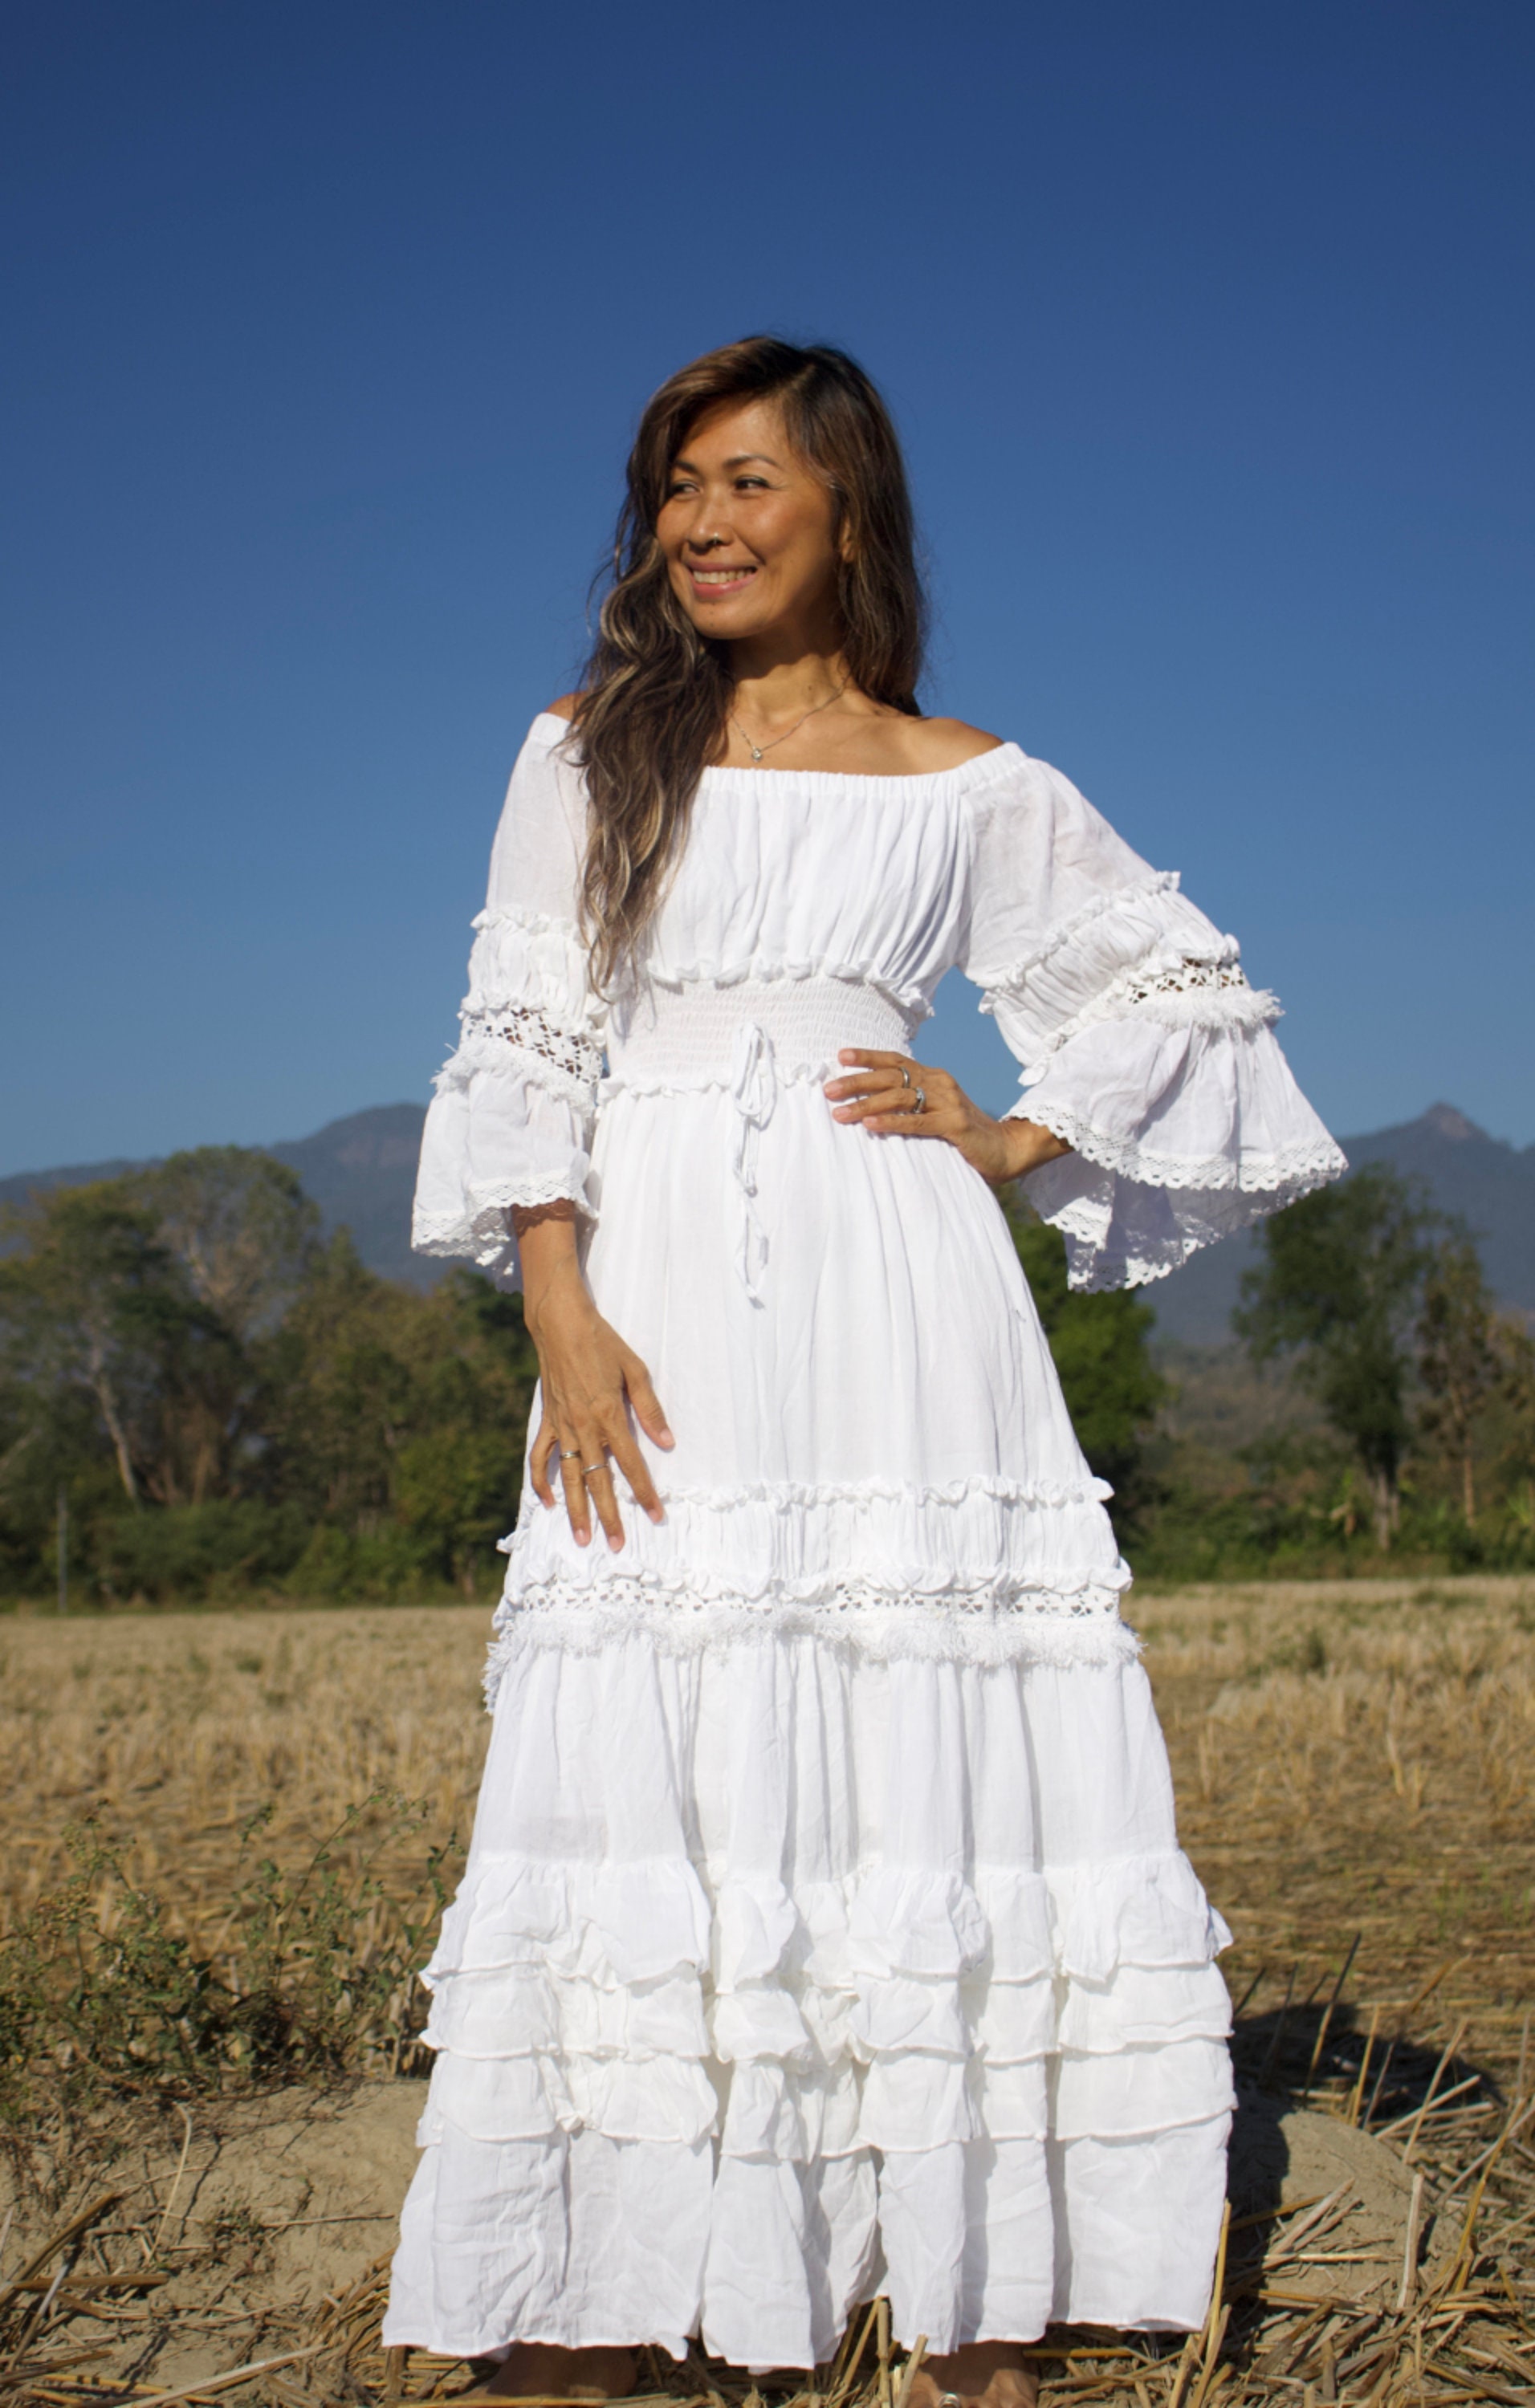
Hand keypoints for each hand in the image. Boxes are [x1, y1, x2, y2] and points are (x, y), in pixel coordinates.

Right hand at [514, 1206, 672, 1550]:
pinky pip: (541, 1458)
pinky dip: (542, 1481)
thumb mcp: (635, 1370)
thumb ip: (650, 1409)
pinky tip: (547, 1502)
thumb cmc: (603, 1344)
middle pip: (598, 1480)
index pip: (631, 1464)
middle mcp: (584, 1427)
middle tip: (617, 1545)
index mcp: (608, 1415)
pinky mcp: (548, 1421)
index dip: (644, 1492)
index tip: (656, 1515)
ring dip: (576, 1510)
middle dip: (609, 1515)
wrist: (560, 1325)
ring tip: (583, 1538)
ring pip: (569, 1477)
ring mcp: (563, 1427)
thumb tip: (667, 1443)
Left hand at [824, 1050, 1072, 1184]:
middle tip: (829, 1089)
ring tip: (840, 1112)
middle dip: (857, 1081)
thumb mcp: (937, 1113)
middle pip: (892, 1076)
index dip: (868, 1057)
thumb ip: (913, 1106)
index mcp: (934, 1077)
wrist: (1007, 1150)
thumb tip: (872, 1108)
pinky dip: (892, 1122)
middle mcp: (941, 1083)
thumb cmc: (966, 1136)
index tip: (840, 1056)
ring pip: (900, 1097)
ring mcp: (949, 1102)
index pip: (896, 1061)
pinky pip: (917, 1122)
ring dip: (866, 1104)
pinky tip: (870, 1125)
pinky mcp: (955, 1125)